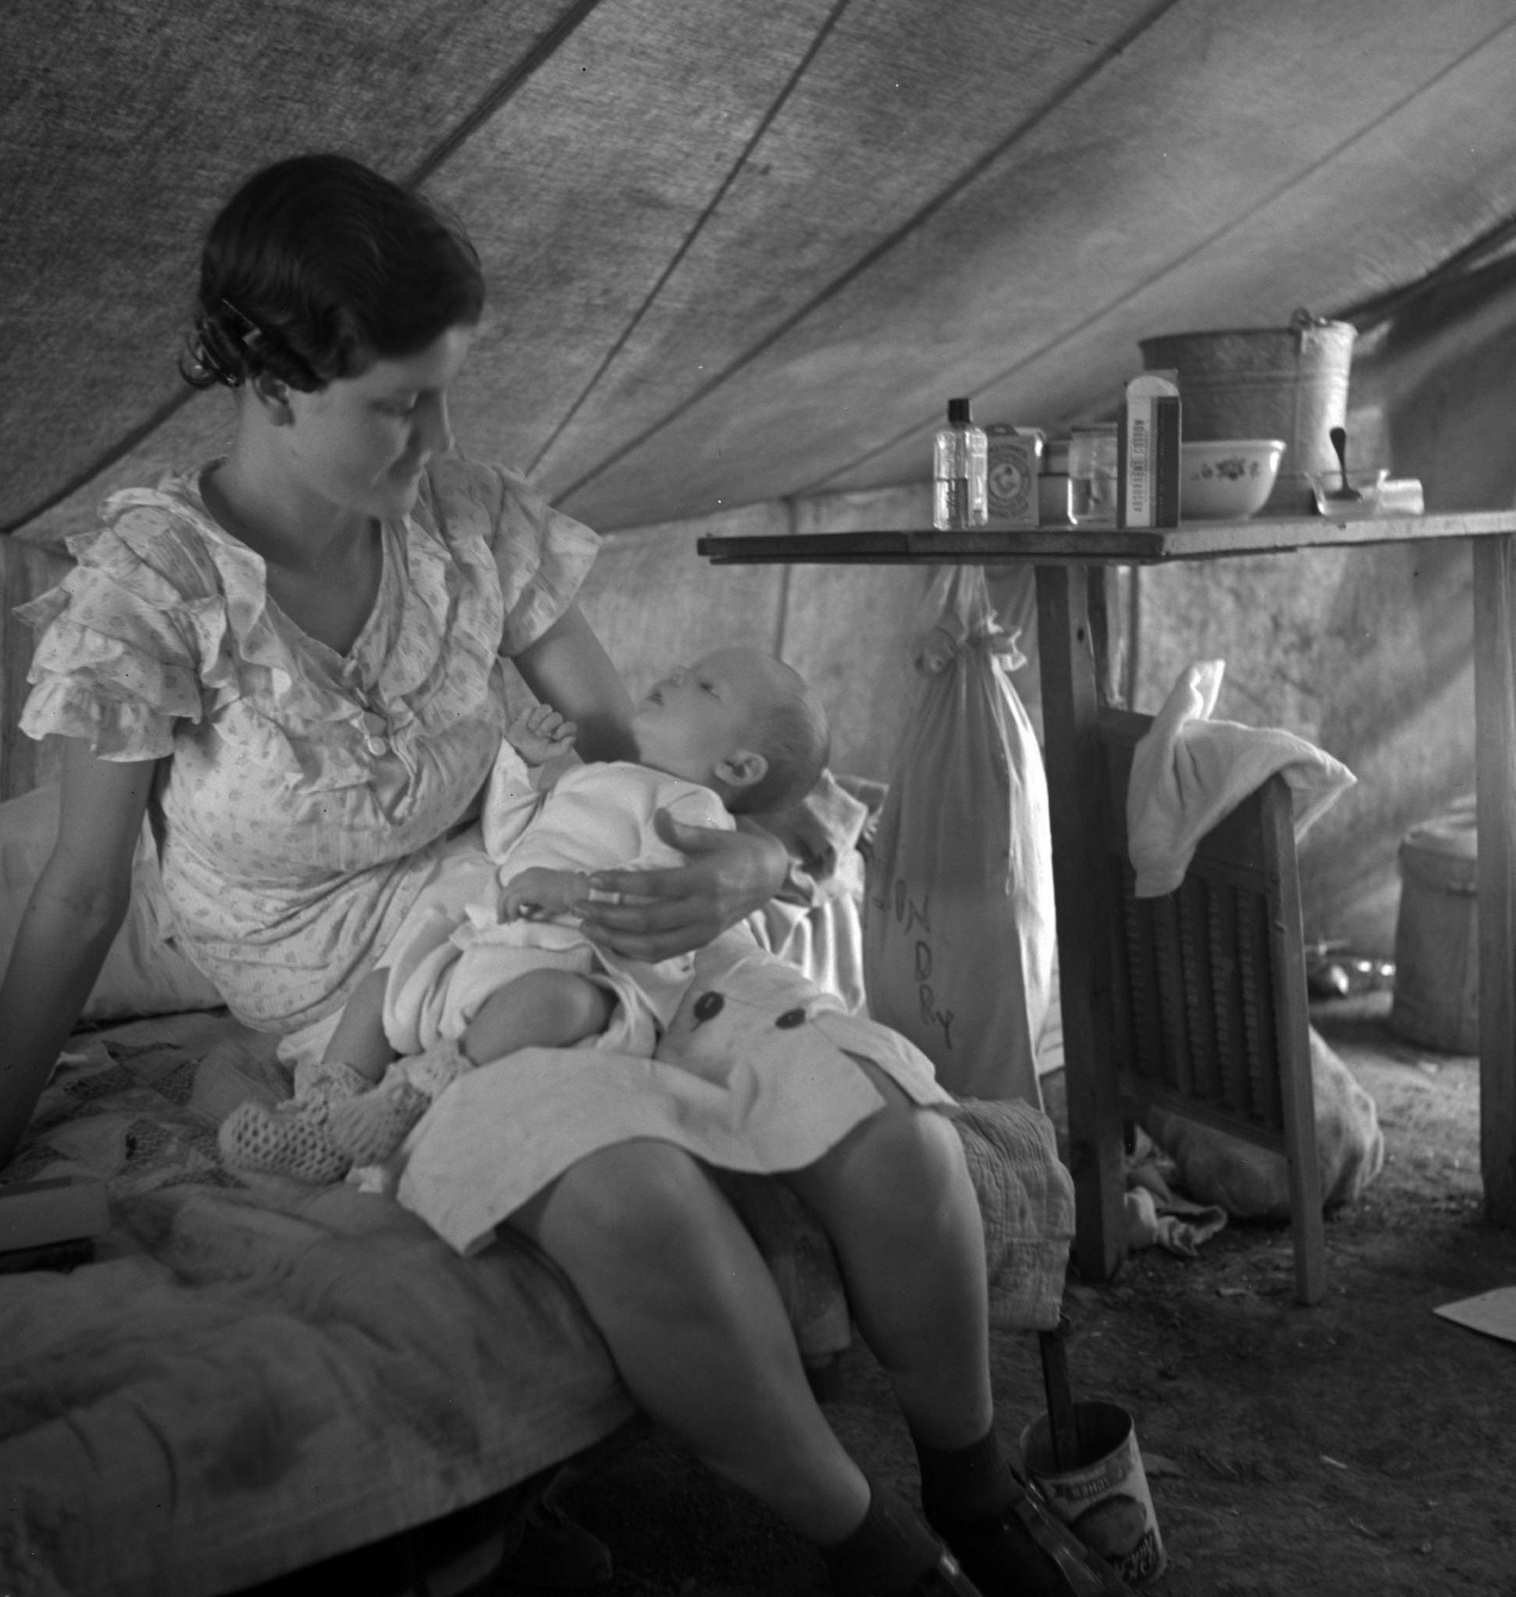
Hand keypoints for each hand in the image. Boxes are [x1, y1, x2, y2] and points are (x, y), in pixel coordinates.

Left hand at [501, 866, 582, 920]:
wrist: (579, 890)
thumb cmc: (568, 896)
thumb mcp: (547, 900)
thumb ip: (534, 906)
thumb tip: (525, 916)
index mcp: (531, 873)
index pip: (512, 886)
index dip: (507, 900)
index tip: (508, 914)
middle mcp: (527, 874)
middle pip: (506, 890)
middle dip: (501, 906)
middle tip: (501, 921)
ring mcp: (528, 880)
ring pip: (506, 894)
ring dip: (503, 910)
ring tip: (507, 922)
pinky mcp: (531, 889)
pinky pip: (513, 901)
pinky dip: (511, 911)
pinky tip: (516, 919)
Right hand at [507, 704, 577, 764]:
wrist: (517, 750)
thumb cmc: (536, 752)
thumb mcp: (550, 753)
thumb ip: (564, 748)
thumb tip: (572, 738)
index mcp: (562, 733)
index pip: (571, 726)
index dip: (565, 729)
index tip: (555, 737)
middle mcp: (554, 723)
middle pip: (557, 716)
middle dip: (548, 725)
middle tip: (539, 735)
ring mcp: (543, 716)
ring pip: (547, 708)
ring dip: (539, 718)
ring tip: (532, 729)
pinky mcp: (530, 712)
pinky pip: (532, 709)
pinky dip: (529, 717)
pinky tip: (526, 725)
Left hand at [571, 812, 788, 961]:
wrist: (770, 877)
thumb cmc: (738, 851)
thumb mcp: (715, 836)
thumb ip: (683, 832)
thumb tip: (658, 816)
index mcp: (705, 881)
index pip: (655, 886)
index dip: (621, 884)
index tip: (592, 879)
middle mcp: (703, 911)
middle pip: (647, 921)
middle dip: (608, 916)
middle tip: (579, 907)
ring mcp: (703, 931)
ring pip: (652, 945)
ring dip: (616, 939)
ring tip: (588, 928)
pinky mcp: (701, 942)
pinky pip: (663, 954)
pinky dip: (635, 953)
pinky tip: (613, 943)